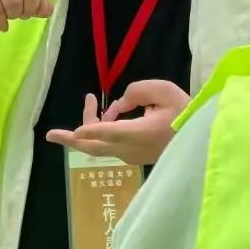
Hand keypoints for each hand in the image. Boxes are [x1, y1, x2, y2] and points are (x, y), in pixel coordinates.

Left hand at [46, 80, 190, 165]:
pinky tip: (102, 117)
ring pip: (100, 145)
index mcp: (142, 133)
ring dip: (89, 126)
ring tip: (90, 101)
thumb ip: (135, 94)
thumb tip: (114, 109)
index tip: (74, 132)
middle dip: (71, 139)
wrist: (199, 139)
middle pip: (95, 148)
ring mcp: (131, 156)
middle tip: (50, 135)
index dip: (92, 130)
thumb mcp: (163, 91)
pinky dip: (100, 132)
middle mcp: (132, 149)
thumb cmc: (183, 111)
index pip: (112, 133)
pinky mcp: (132, 157)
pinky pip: (109, 146)